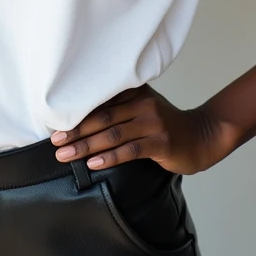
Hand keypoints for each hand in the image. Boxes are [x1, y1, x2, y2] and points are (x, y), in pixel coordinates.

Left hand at [50, 84, 239, 174]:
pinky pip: (130, 150)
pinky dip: (109, 157)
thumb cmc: (165, 125)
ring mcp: (152, 123)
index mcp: (136, 92)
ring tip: (65, 155)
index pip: (101, 102)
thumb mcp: (144, 108)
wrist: (201, 136)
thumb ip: (120, 108)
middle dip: (76, 130)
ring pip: (112, 134)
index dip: (77, 113)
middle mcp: (143, 104)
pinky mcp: (161, 142)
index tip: (55, 123)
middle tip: (54, 141)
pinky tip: (93, 163)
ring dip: (86, 146)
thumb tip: (82, 119)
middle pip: (102, 117)